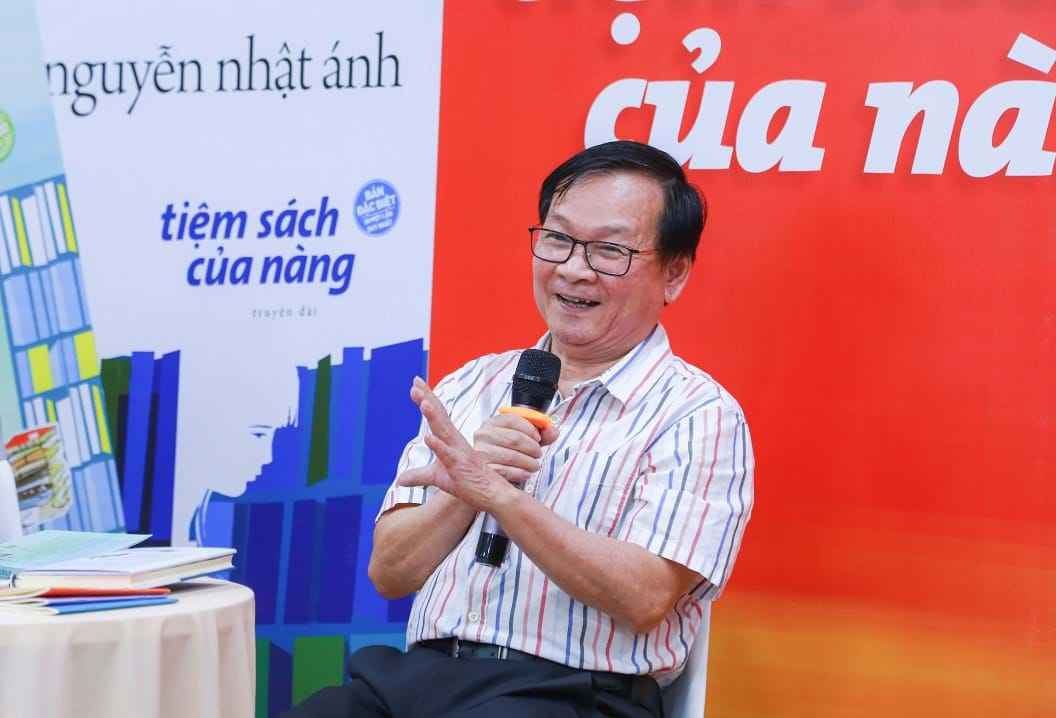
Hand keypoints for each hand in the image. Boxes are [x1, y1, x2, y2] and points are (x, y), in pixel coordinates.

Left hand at [397, 377, 512, 512]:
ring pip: (444, 432)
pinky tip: (429, 439)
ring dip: (433, 417)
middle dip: (428, 399)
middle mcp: (455, 442)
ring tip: (423, 403)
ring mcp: (458, 453)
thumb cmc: (469, 482)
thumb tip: (400, 479)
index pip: (437, 416)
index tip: (416, 385)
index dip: (426, 400)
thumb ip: (420, 476)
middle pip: (440, 416)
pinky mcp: (460, 467)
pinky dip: (439, 447)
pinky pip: (448, 455)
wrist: (493, 495)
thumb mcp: (439, 479)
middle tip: (416, 384)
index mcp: (450, 440)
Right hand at [473, 414, 559, 483]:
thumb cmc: (510, 451)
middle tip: (539, 454)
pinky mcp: (483, 470)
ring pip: (511, 456)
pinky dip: (520, 473)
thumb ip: (542, 433)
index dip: (529, 428)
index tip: (539, 438)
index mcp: (491, 422)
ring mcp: (480, 452)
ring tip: (535, 465)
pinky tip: (526, 473)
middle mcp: (482, 435)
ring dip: (529, 462)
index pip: (511, 419)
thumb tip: (554, 431)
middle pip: (513, 438)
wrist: (492, 473)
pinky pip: (505, 471)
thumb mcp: (526, 439)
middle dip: (532, 447)